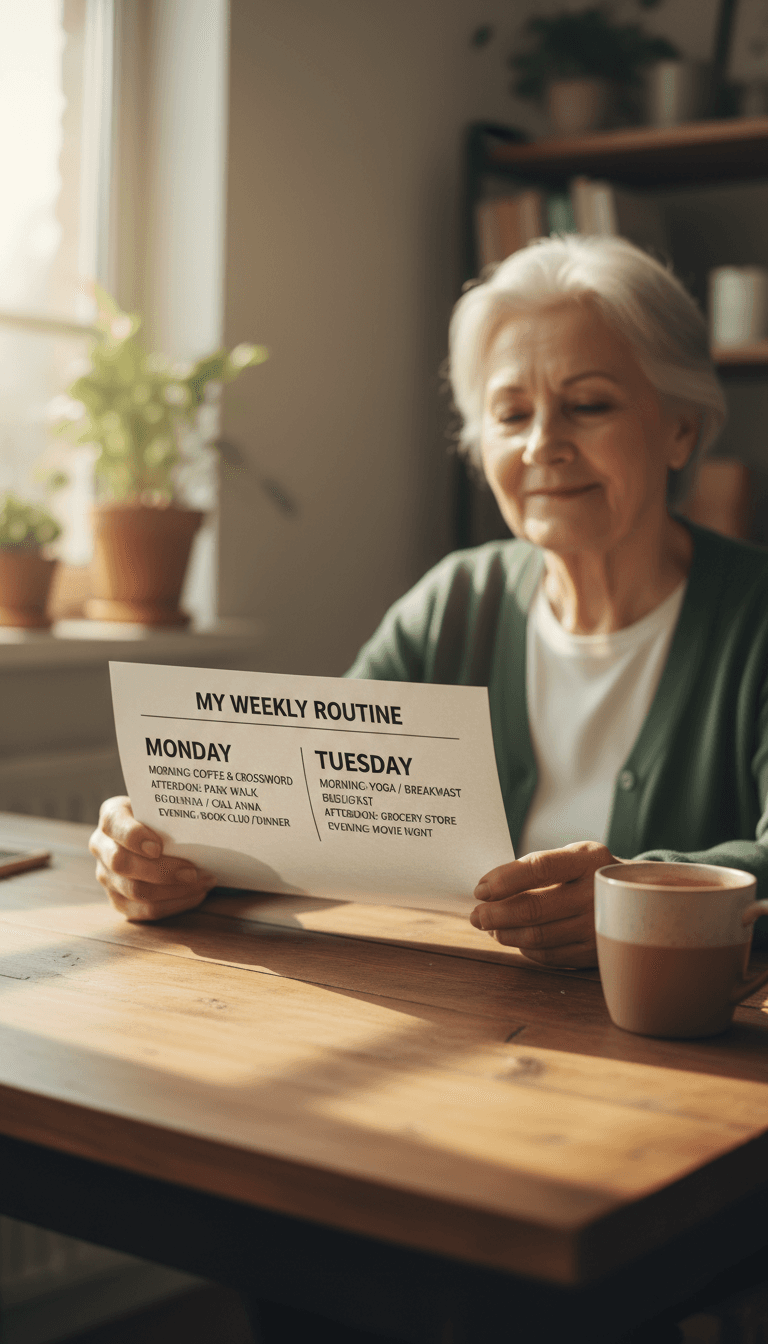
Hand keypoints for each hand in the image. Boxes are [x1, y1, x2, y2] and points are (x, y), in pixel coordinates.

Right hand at [89, 796, 214, 921]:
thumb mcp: (164, 807)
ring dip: (174, 891)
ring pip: (135, 891)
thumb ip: (173, 811)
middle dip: (161, 871)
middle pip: (122, 864)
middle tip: (193, 872)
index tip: (158, 847)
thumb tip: (201, 819)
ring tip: (203, 883)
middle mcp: (102, 846)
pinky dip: (173, 905)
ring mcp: (107, 876)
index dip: (133, 837)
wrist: (157, 833)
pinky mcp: (118, 900)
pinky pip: (144, 910)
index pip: (113, 824)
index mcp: (112, 817)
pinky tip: (195, 895)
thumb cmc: (164, 818)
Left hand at [469, 841, 617, 967]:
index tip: (480, 890)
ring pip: (539, 937)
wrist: (641, 896)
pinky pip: (550, 956)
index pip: (539, 868)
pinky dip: (526, 949)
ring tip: (490, 927)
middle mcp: (596, 892)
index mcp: (588, 859)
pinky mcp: (596, 952)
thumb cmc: (590, 873)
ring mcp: (598, 926)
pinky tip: (515, 939)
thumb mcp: (574, 856)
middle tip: (477, 916)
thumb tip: (490, 890)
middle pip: (535, 908)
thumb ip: (538, 867)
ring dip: (506, 934)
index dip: (505, 880)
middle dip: (497, 914)